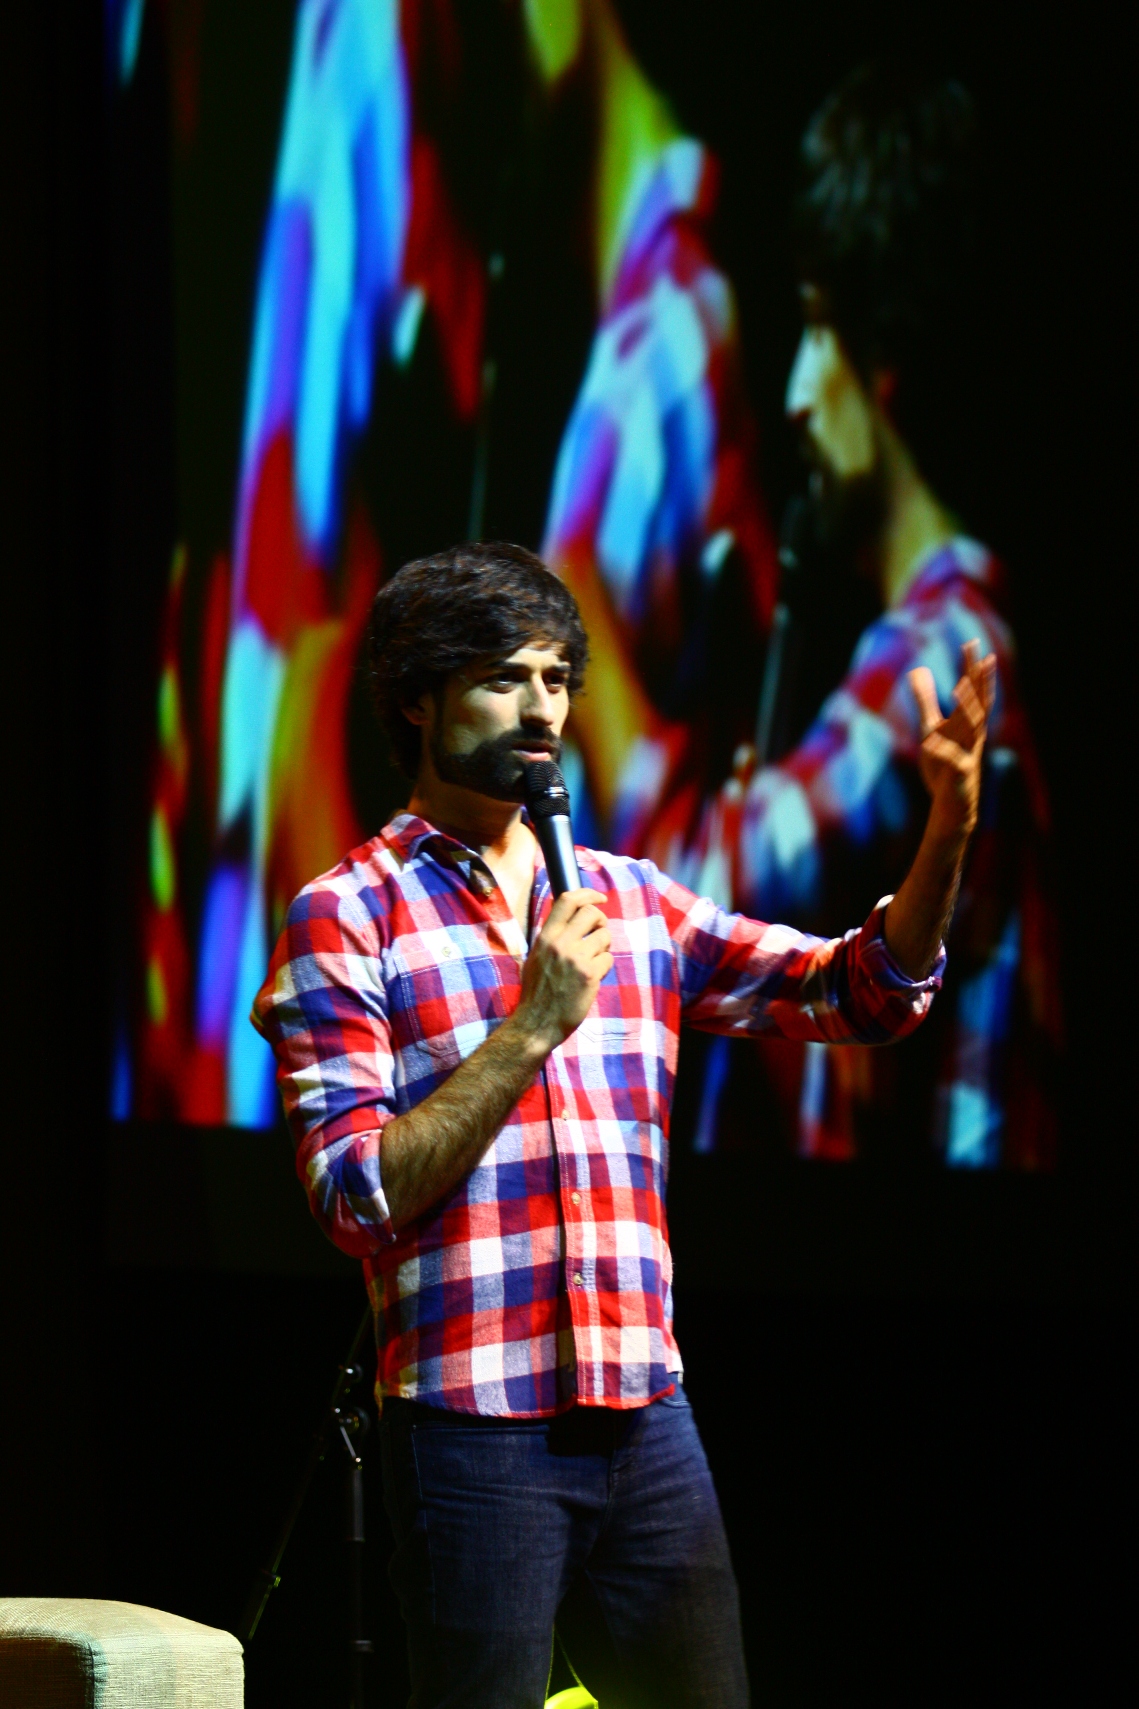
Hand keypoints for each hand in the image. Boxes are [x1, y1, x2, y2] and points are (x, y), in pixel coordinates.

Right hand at [514, 888, 612, 1049]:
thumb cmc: (537, 992)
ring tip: (593, 961)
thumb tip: (571, 919)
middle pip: (591, 913)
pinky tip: (592, 978)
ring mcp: (575, 958)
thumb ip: (552, 937)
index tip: (599, 897)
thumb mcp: (537, 956)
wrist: (536, 1022)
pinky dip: (604, 967)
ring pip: (604, 936)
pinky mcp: (589, 974)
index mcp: (545, 936)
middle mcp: (560, 943)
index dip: (588, 893)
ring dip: (603, 947)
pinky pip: (607, 959)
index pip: (568, 900)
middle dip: (601, 920)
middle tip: (599, 933)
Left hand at [908, 641, 995, 841]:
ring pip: (973, 728)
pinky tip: (931, 742)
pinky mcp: (959, 773)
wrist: (951, 801)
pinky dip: (943, 751)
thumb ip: (925, 701)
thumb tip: (918, 672)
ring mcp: (968, 752)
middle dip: (980, 681)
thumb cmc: (943, 764)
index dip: (971, 667)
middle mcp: (971, 734)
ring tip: (964, 688)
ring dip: (969, 708)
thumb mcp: (930, 727)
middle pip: (979, 703)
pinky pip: (952, 760)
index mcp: (965, 722)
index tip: (971, 643)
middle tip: (985, 657)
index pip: (971, 690)